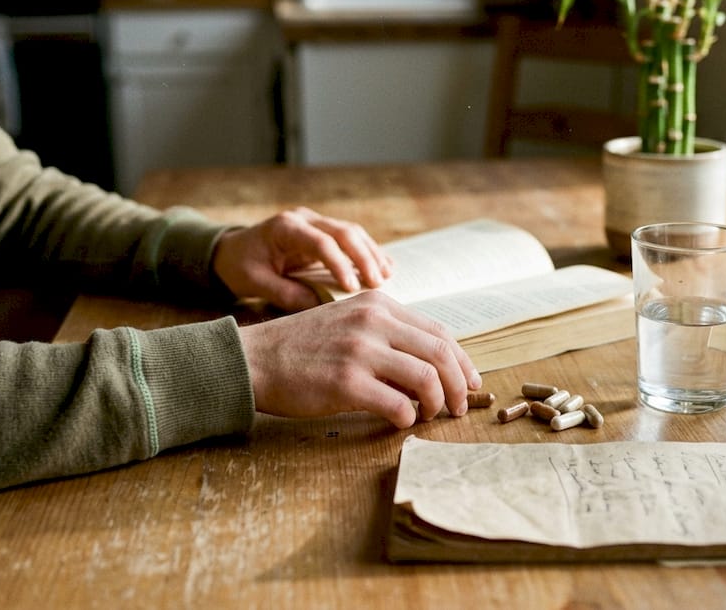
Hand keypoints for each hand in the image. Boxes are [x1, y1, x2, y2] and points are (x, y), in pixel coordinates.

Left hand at [213, 207, 392, 311]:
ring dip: (371, 253)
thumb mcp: (255, 283)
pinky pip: (352, 238)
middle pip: (344, 232)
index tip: (351, 288)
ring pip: (353, 232)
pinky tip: (385, 267)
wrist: (231, 251)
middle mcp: (304, 219)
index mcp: (284, 227)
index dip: (339, 264)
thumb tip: (321, 306)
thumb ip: (286, 294)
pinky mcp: (324, 232)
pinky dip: (368, 252)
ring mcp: (316, 222)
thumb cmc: (240, 266)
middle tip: (378, 283)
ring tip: (386, 277)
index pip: (320, 242)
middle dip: (364, 257)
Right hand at [237, 291, 481, 427]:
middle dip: (460, 385)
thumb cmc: (303, 347)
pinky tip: (401, 421)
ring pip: (427, 378)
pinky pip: (398, 405)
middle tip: (459, 407)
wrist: (255, 359)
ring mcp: (360, 350)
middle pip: (440, 353)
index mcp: (378, 304)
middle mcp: (373, 321)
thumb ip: (386, 334)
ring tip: (430, 415)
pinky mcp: (346, 382)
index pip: (439, 331)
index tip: (470, 382)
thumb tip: (431, 367)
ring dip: (437, 403)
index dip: (462, 360)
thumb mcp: (348, 321)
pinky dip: (408, 418)